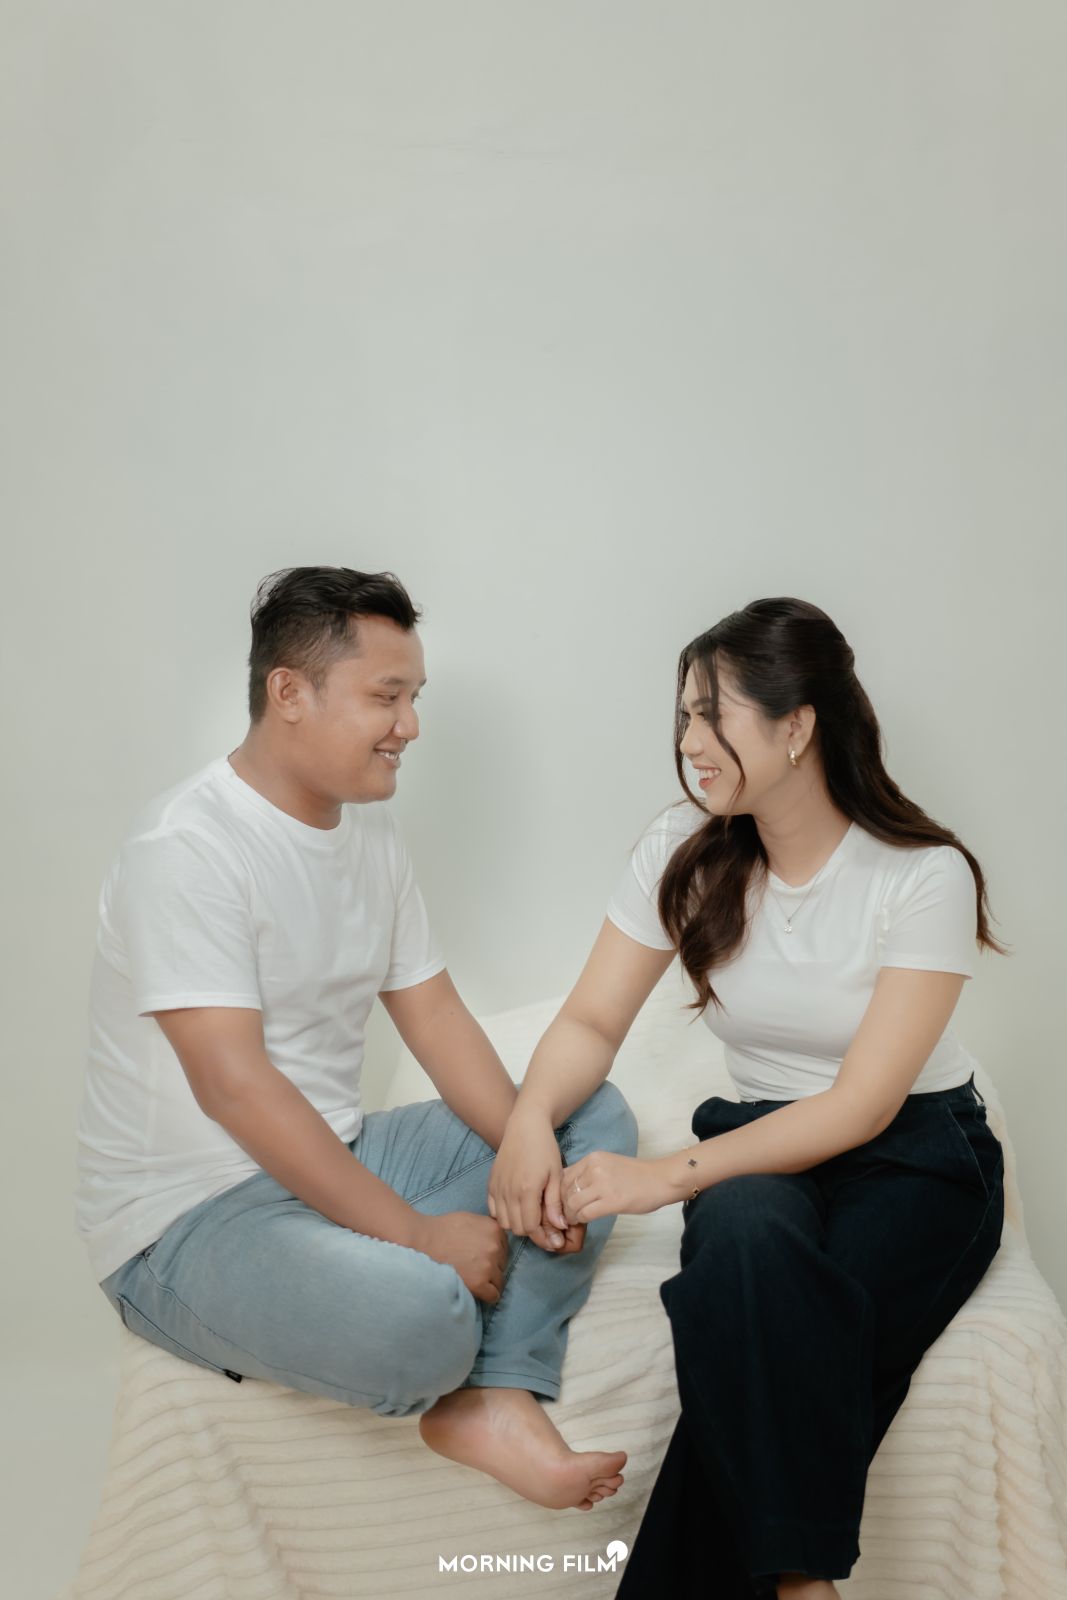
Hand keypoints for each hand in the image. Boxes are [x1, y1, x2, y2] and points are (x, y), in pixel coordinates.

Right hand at [409, 1211, 507, 1303]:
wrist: (423, 1242)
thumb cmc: (443, 1229)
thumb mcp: (470, 1218)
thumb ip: (487, 1228)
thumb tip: (496, 1240)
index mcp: (494, 1229)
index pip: (504, 1247)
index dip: (493, 1253)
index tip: (481, 1257)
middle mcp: (495, 1247)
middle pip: (503, 1264)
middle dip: (492, 1267)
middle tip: (474, 1267)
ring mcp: (488, 1265)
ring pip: (499, 1280)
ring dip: (489, 1281)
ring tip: (472, 1278)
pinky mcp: (479, 1283)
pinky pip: (494, 1295)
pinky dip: (487, 1295)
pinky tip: (477, 1291)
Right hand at [489, 1105, 578, 1252]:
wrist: (524, 1126)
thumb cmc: (544, 1148)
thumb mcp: (556, 1174)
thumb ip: (554, 1203)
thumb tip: (559, 1227)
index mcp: (527, 1190)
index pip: (531, 1227)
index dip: (544, 1238)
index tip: (555, 1241)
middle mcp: (508, 1192)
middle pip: (517, 1228)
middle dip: (533, 1234)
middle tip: (547, 1231)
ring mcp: (497, 1188)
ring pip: (504, 1222)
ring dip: (518, 1225)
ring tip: (533, 1218)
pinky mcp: (491, 1183)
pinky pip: (493, 1211)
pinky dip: (504, 1215)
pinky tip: (517, 1209)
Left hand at [560, 1151, 673, 1221]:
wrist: (661, 1179)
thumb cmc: (637, 1175)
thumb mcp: (608, 1165)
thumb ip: (589, 1173)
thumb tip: (569, 1189)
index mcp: (593, 1158)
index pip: (564, 1176)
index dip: (559, 1192)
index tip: (561, 1203)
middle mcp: (595, 1168)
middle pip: (565, 1190)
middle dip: (562, 1205)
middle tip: (564, 1215)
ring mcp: (602, 1184)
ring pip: (572, 1203)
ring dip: (570, 1215)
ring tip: (573, 1220)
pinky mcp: (611, 1201)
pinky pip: (585, 1213)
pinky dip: (580, 1220)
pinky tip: (583, 1221)